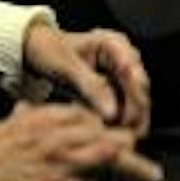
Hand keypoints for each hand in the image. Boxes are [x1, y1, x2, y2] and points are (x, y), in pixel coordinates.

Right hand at [0, 102, 162, 180]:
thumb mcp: (15, 118)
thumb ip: (30, 112)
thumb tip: (30, 107)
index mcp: (50, 116)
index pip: (91, 116)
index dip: (110, 125)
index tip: (121, 132)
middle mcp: (60, 135)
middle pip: (108, 136)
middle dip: (130, 145)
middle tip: (148, 153)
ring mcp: (61, 162)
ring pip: (107, 158)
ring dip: (131, 166)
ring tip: (151, 172)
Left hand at [24, 23, 151, 135]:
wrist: (40, 50)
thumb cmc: (51, 50)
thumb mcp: (67, 65)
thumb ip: (91, 85)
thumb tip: (112, 112)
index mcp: (113, 42)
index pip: (132, 70)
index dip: (134, 95)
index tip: (125, 119)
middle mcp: (123, 56)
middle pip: (140, 89)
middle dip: (133, 113)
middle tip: (120, 134)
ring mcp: (122, 73)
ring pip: (138, 102)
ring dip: (130, 121)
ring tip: (115, 137)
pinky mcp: (118, 88)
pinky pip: (127, 108)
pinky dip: (121, 121)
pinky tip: (110, 132)